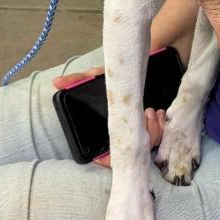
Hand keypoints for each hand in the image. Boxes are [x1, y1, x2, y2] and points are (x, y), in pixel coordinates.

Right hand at [52, 68, 166, 165]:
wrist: (146, 59)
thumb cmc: (120, 73)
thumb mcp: (99, 75)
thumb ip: (79, 80)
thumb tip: (57, 82)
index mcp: (114, 125)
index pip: (112, 153)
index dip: (109, 161)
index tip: (103, 159)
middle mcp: (129, 130)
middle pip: (133, 151)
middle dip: (139, 138)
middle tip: (142, 117)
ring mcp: (145, 129)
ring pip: (150, 144)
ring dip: (152, 130)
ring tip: (150, 112)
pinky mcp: (160, 124)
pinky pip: (163, 135)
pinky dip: (162, 126)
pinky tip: (159, 113)